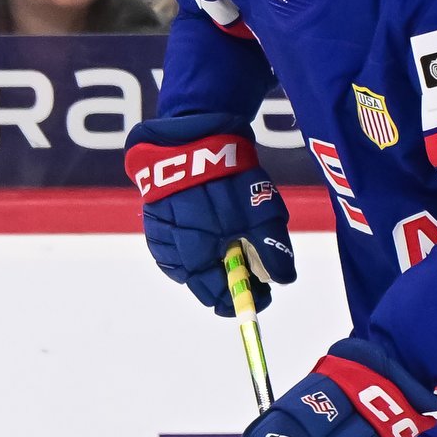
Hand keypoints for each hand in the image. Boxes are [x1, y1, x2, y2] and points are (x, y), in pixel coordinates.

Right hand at [124, 112, 294, 313]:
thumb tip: (282, 280)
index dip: (242, 300)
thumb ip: (274, 249)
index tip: (263, 295)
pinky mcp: (154, 222)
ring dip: (211, 266)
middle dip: (230, 283)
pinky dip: (194, 250)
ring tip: (232, 248)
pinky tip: (209, 237)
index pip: (219, 298)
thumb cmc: (229, 176)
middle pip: (203, 286)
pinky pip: (173, 249)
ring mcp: (161, 237)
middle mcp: (174, 251)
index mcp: (198, 253)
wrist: (193, 136)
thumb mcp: (262, 212)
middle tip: (253, 272)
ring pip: (188, 269)